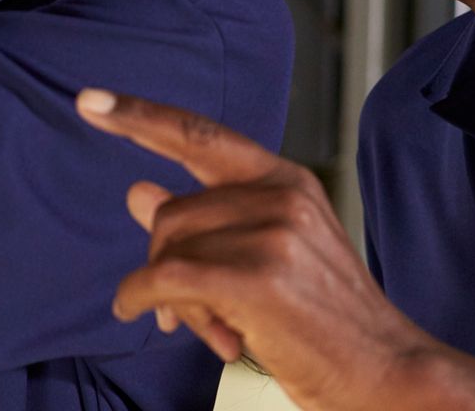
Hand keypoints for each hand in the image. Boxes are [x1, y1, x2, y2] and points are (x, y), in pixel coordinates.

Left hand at [76, 89, 428, 410]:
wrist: (384, 373)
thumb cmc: (322, 321)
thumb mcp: (265, 257)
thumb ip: (205, 222)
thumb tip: (138, 193)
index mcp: (285, 180)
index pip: (200, 136)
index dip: (140, 117)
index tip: (90, 102)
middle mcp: (282, 194)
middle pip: (173, 212)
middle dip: (164, 263)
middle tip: (183, 310)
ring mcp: (274, 232)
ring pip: (169, 249)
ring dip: (169, 296)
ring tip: (207, 328)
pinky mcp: (259, 275)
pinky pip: (166, 278)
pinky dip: (142, 297)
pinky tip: (145, 315)